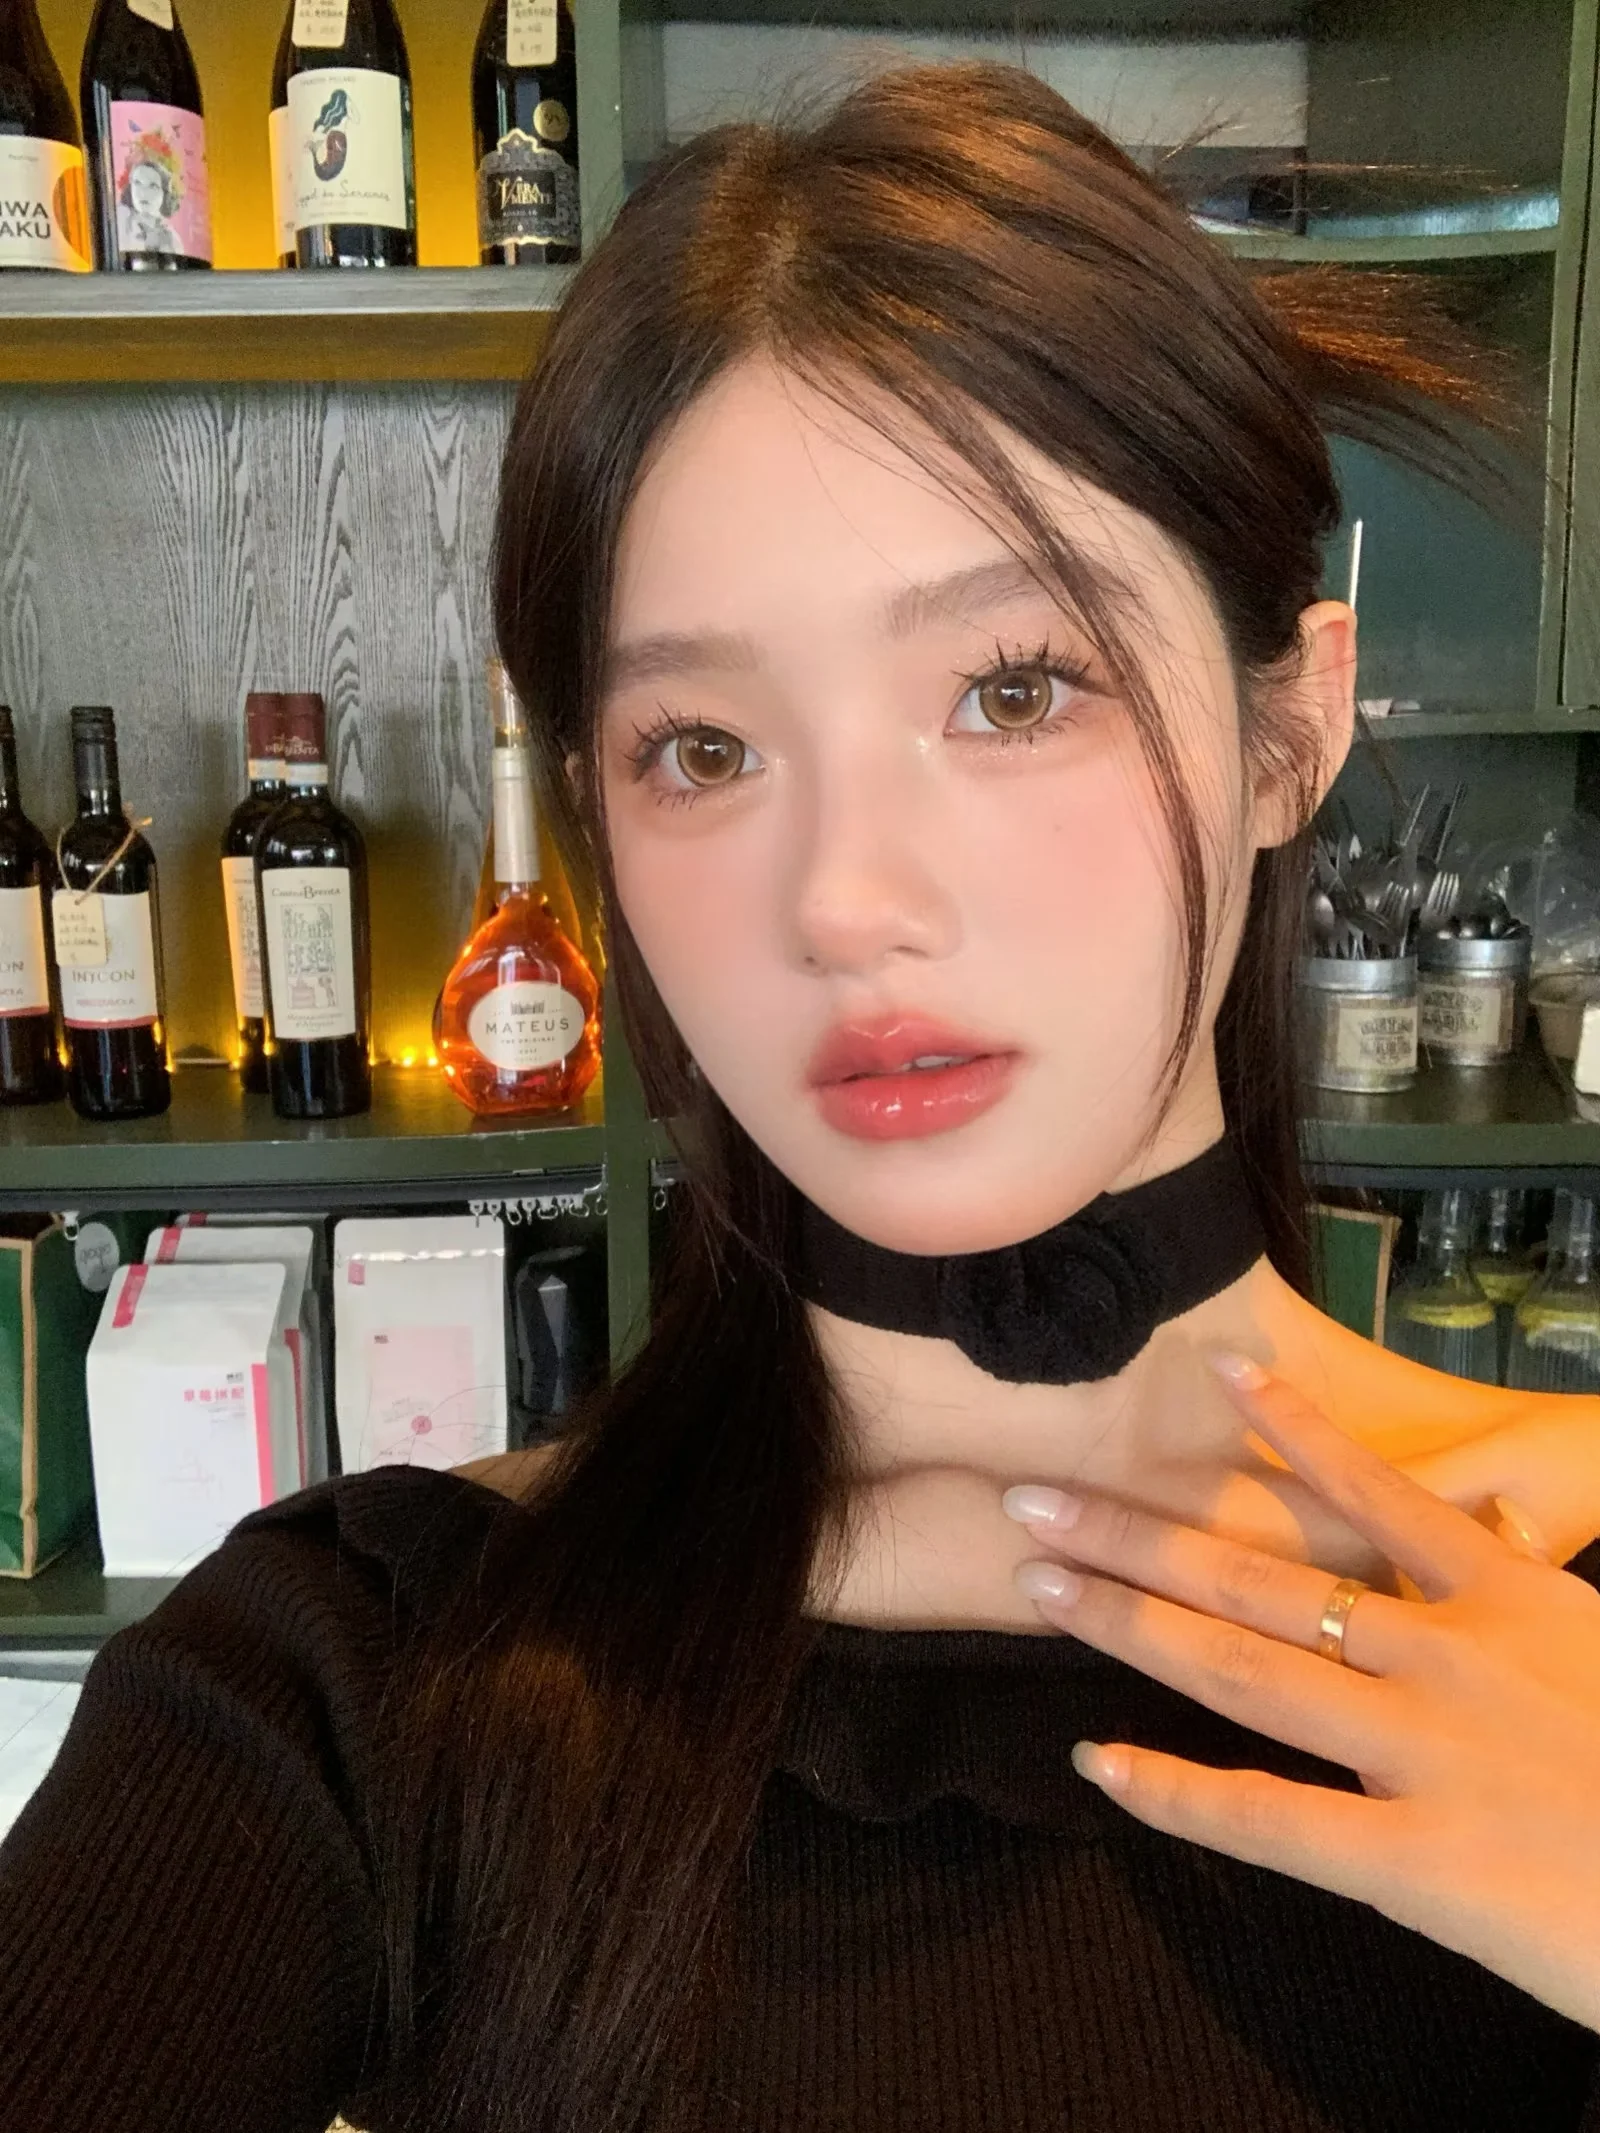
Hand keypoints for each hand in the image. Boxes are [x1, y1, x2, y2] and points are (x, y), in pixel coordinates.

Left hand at [1002, 1352, 1599, 2032]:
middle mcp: (1446, 1654)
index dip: (1287, 1427)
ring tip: (1036, 1582)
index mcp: (1507, 1599)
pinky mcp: (1416, 1863)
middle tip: (1030, 1499)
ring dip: (1124, 1620)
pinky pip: (1270, 1818)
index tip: (1208, 1368)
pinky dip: (1174, 1793)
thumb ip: (1527, 1588)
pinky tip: (1096, 1766)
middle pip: (1257, 1576)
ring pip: (1240, 1668)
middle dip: (1133, 1533)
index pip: (1376, 1493)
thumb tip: (1485, 1530)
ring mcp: (1422, 1752)